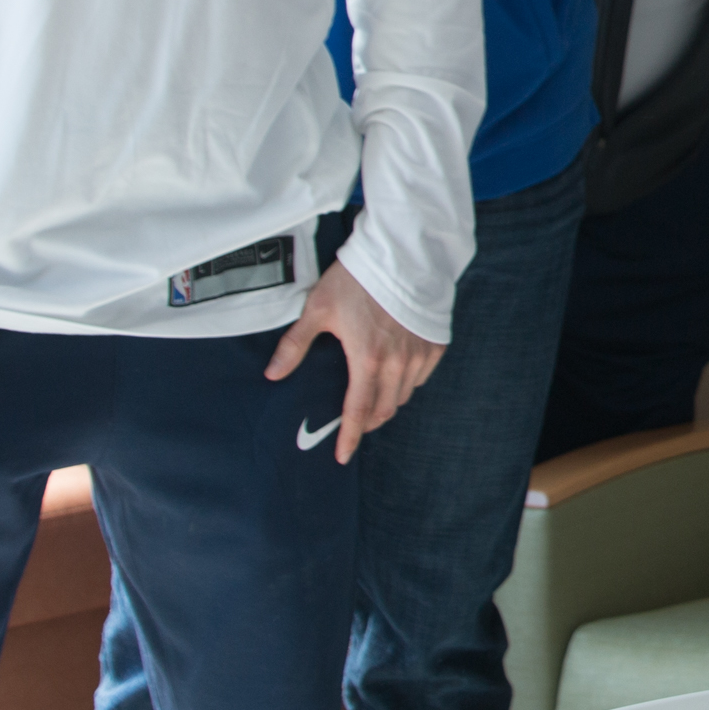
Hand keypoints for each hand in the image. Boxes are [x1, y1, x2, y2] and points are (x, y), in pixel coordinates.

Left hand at [266, 258, 442, 463]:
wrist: (403, 253)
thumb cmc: (358, 280)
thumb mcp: (318, 309)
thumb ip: (295, 345)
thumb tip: (273, 374)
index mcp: (367, 361)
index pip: (358, 411)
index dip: (350, 437)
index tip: (342, 455)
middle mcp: (398, 364)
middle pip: (384, 409)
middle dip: (368, 421)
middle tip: (353, 423)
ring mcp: (420, 355)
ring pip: (404, 395)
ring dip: (387, 402)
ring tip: (373, 397)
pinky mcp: (435, 343)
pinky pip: (421, 377)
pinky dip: (407, 383)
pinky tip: (396, 375)